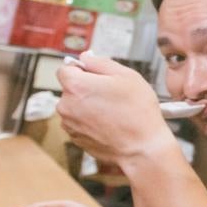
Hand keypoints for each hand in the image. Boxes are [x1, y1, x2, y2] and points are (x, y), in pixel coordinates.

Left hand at [56, 53, 176, 169]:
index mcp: (75, 86)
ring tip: (112, 111)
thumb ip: (100, 62)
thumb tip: (84, 58)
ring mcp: (69, 124)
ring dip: (88, 106)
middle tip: (111, 94)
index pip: (64, 69)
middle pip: (70, 89)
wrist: (141, 148)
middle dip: (86, 89)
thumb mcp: (126, 75)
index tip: (95, 75)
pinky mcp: (75, 139)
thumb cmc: (137, 111)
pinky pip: (79, 122)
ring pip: (74, 106)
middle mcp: (66, 105)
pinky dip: (90, 121)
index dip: (81, 69)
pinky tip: (109, 124)